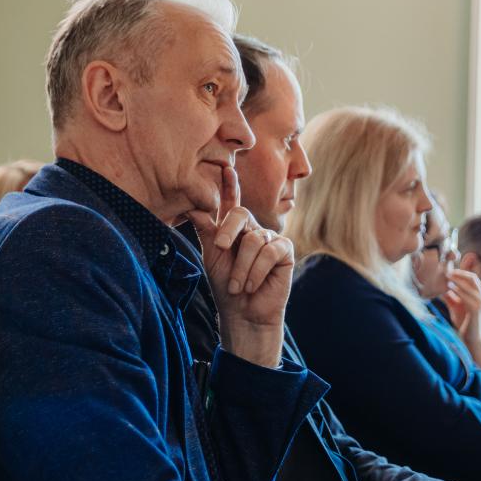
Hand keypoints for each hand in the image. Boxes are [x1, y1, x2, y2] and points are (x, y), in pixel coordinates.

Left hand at [186, 167, 290, 366]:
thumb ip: (207, 231)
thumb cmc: (226, 286)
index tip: (226, 168)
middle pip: (241, 214)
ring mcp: (270, 239)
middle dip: (228, 232)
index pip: (232, 203)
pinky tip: (252, 285)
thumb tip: (195, 207)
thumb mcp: (212, 257)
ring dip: (242, 267)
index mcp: (234, 229)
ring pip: (254, 239)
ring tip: (238, 285)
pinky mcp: (285, 251)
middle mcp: (253, 230)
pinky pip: (270, 251)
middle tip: (221, 248)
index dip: (230, 185)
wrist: (243, 313)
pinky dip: (257, 271)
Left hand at [442, 269, 480, 341]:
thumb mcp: (455, 306)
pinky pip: (467, 297)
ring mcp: (480, 303)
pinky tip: (449, 287)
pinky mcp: (476, 310)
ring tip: (447, 278)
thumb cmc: (463, 322)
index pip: (473, 278)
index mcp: (479, 295)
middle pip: (473, 278)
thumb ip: (451, 297)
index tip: (450, 271)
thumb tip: (441, 287)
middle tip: (448, 272)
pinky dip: (458, 290)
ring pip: (470, 286)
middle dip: (460, 273)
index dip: (462, 272)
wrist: (471, 338)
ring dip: (458, 280)